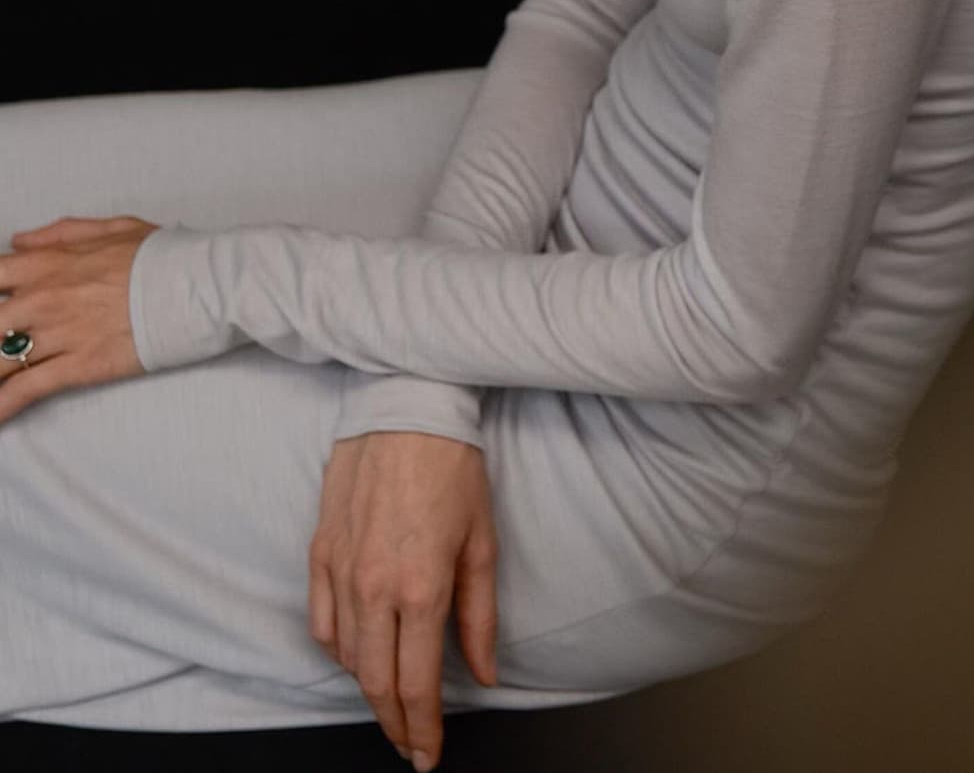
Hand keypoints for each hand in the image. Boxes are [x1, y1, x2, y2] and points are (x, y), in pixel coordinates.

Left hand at [0, 213, 156, 422]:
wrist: (197, 286)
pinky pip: (26, 389)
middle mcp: (43, 298)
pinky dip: (3, 405)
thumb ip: (60, 233)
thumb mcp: (113, 228)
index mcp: (49, 262)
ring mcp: (57, 334)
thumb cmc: (162, 255)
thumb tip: (20, 242)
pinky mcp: (77, 366)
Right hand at [309, 429, 498, 769]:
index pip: (416, 685)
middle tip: (409, 744)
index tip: (428, 754)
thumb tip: (484, 673)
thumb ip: (479, 615)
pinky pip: (322, 623)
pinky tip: (358, 653)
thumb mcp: (482, 540)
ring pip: (347, 658)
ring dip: (369, 688)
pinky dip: (339, 650)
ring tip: (392, 699)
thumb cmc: (451, 465)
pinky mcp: (320, 552)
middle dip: (394, 724)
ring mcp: (341, 571)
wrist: (405, 406)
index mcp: (420, 588)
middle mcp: (374, 588)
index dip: (423, 730)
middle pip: (376, 683)